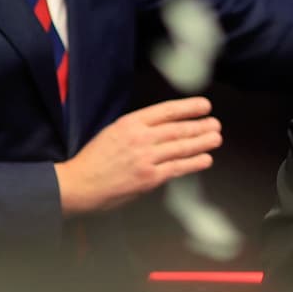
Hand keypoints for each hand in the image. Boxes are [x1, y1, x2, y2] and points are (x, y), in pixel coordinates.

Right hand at [53, 97, 220, 215]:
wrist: (76, 185)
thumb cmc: (92, 160)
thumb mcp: (112, 133)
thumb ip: (137, 129)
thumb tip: (163, 128)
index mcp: (130, 123)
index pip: (166, 111)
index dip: (188, 108)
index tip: (205, 106)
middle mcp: (140, 138)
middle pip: (178, 129)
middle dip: (200, 126)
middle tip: (215, 124)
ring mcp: (145, 158)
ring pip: (181, 147)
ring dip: (202, 142)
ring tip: (216, 138)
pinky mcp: (148, 178)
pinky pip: (177, 168)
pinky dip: (194, 163)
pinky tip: (205, 159)